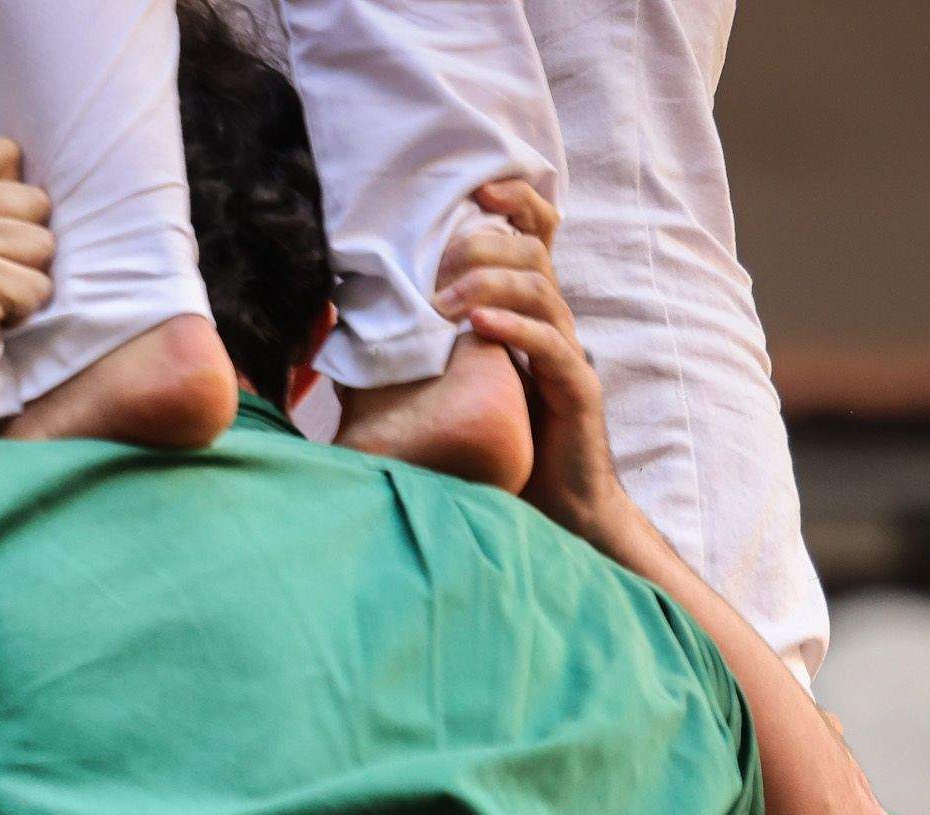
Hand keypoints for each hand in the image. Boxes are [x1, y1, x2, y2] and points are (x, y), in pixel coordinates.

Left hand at [438, 181, 642, 556]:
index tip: (475, 190)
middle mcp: (552, 323)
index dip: (515, 202)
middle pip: (533, 253)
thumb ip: (425, 346)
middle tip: (436, 264)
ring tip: (443, 302)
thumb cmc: (498, 445)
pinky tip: (478, 326)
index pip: (534, 236)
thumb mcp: (456, 384)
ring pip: (542, 291)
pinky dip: (515, 330)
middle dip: (484, 246)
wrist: (556, 509)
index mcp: (527, 312)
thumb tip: (353, 322)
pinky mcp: (576, 391)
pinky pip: (552, 347)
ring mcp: (568, 354)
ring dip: (489, 286)